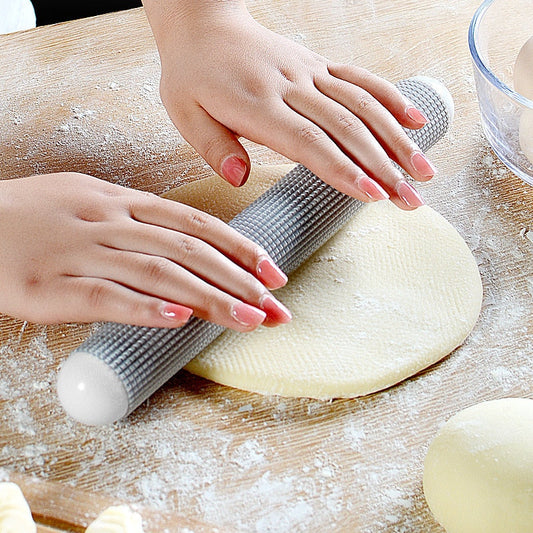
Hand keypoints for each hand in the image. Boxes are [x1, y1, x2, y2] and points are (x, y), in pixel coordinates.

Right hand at [0, 173, 290, 330]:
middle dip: (239, 280)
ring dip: (208, 297)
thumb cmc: (36, 216)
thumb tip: (188, 246)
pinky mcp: (49, 288)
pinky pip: (104, 298)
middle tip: (276, 307)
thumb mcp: (91, 200)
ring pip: (157, 274)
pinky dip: (145, 308)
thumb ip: (139, 221)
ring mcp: (79, 254)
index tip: (273, 271)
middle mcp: (108, 223)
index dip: (239, 248)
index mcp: (121, 202)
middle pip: (187, 251)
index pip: (195, 224)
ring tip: (247, 319)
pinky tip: (179, 319)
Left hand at [143, 0, 435, 209]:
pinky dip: (391, 98)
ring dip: (398, 140)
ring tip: (425, 171)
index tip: (374, 195)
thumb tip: (239, 177)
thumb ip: (213, 145)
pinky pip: (360, 78)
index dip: (343, 169)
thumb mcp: (184, 113)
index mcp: (257, 105)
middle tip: (412, 200)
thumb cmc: (192, 74)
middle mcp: (291, 87)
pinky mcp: (319, 64)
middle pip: (346, 129)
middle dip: (384, 167)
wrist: (203, 23)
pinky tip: (416, 119)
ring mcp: (309, 72)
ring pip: (362, 105)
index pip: (309, 141)